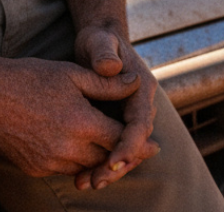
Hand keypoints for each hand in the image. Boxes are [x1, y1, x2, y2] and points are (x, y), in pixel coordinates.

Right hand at [0, 55, 141, 177]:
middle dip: (121, 155)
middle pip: (106, 159)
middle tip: (136, 151)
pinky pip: (64, 170)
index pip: (120, 141)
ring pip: (86, 168)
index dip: (139, 144)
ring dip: (98, 160)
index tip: (154, 146)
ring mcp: (50, 162)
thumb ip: (105, 83)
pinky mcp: (35, 169)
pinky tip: (76, 148)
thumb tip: (135, 83)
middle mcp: (67, 148)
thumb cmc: (29, 76)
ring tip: (107, 150)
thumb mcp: (70, 73)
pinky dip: (74, 162)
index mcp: (80, 122)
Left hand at [72, 23, 159, 190]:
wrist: (99, 43)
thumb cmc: (99, 41)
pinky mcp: (117, 124)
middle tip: (95, 180)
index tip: (112, 159)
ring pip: (125, 151)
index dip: (129, 143)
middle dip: (117, 165)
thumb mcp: (100, 41)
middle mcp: (140, 107)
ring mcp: (130, 117)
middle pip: (135, 145)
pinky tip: (82, 174)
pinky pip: (113, 147)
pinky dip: (101, 162)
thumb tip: (111, 67)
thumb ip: (104, 53)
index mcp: (141, 89)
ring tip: (86, 182)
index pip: (140, 123)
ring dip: (108, 169)